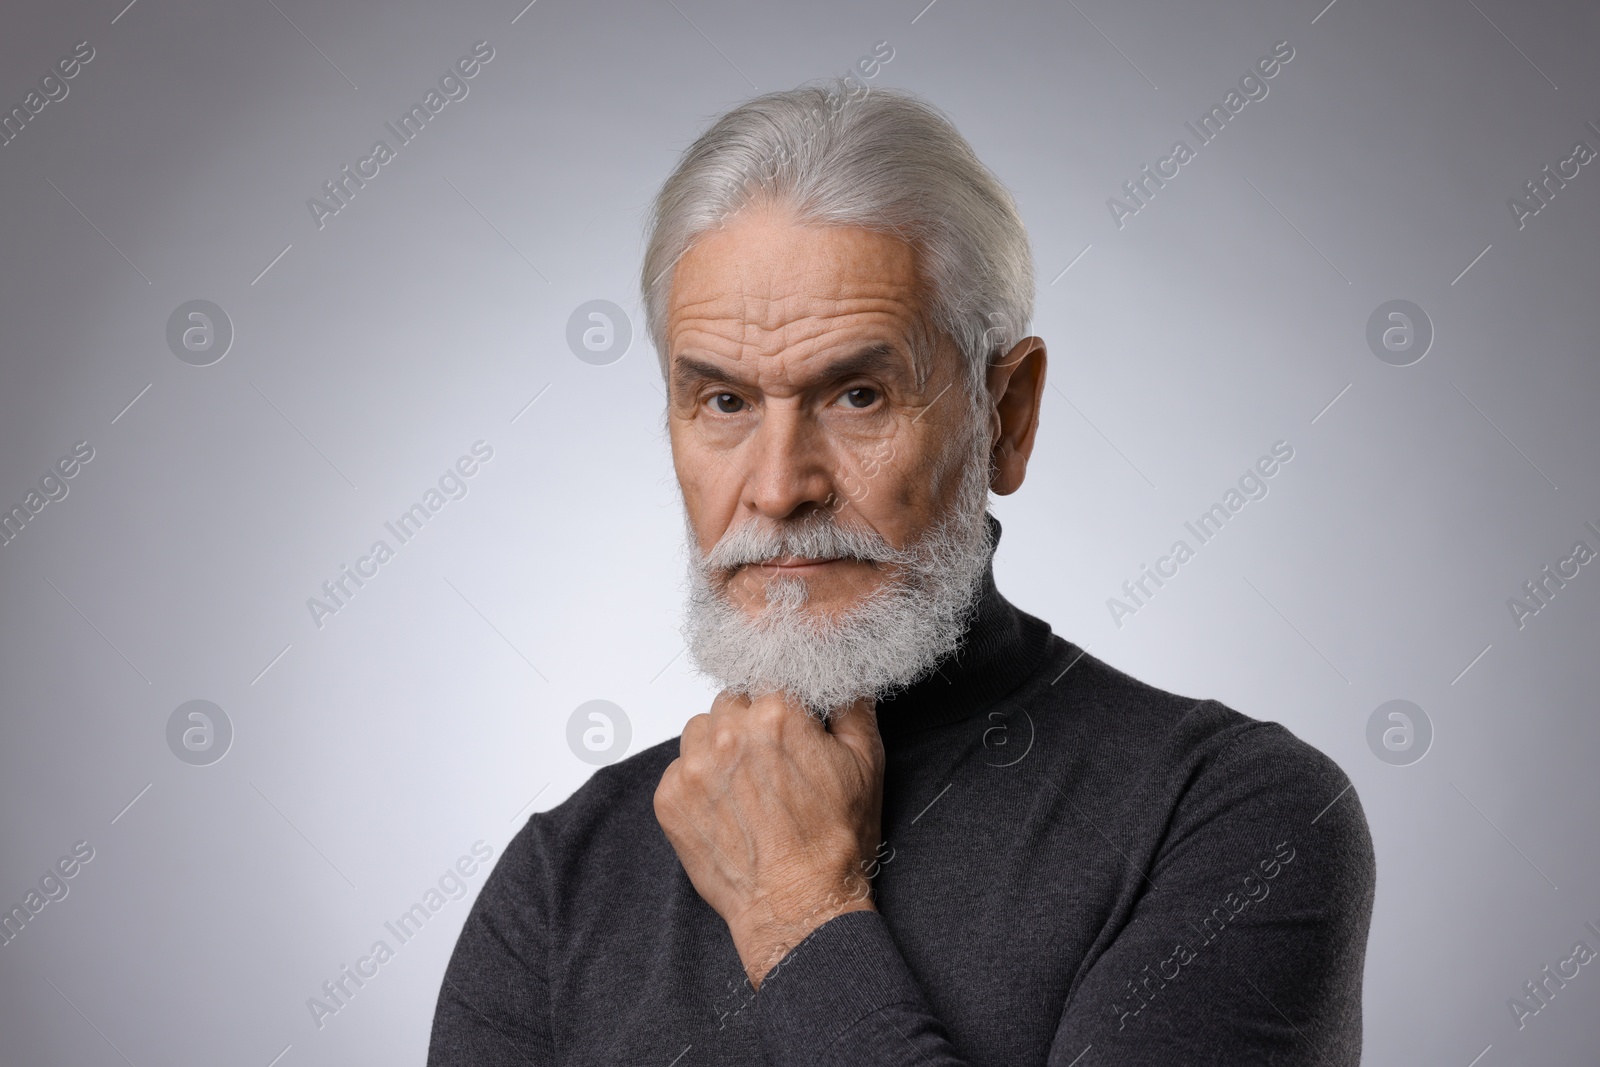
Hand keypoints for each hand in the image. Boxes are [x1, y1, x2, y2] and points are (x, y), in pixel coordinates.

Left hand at [654, 690, 884, 988]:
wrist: (798, 907)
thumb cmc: (834, 842)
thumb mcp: (866, 764)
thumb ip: (853, 706)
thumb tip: (845, 677)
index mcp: (776, 713)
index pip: (769, 676)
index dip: (783, 700)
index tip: (790, 722)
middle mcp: (727, 733)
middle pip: (731, 700)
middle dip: (750, 721)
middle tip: (774, 759)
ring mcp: (692, 767)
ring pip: (700, 730)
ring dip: (719, 745)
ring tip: (748, 784)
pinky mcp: (669, 799)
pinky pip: (679, 769)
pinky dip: (698, 782)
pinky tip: (728, 808)